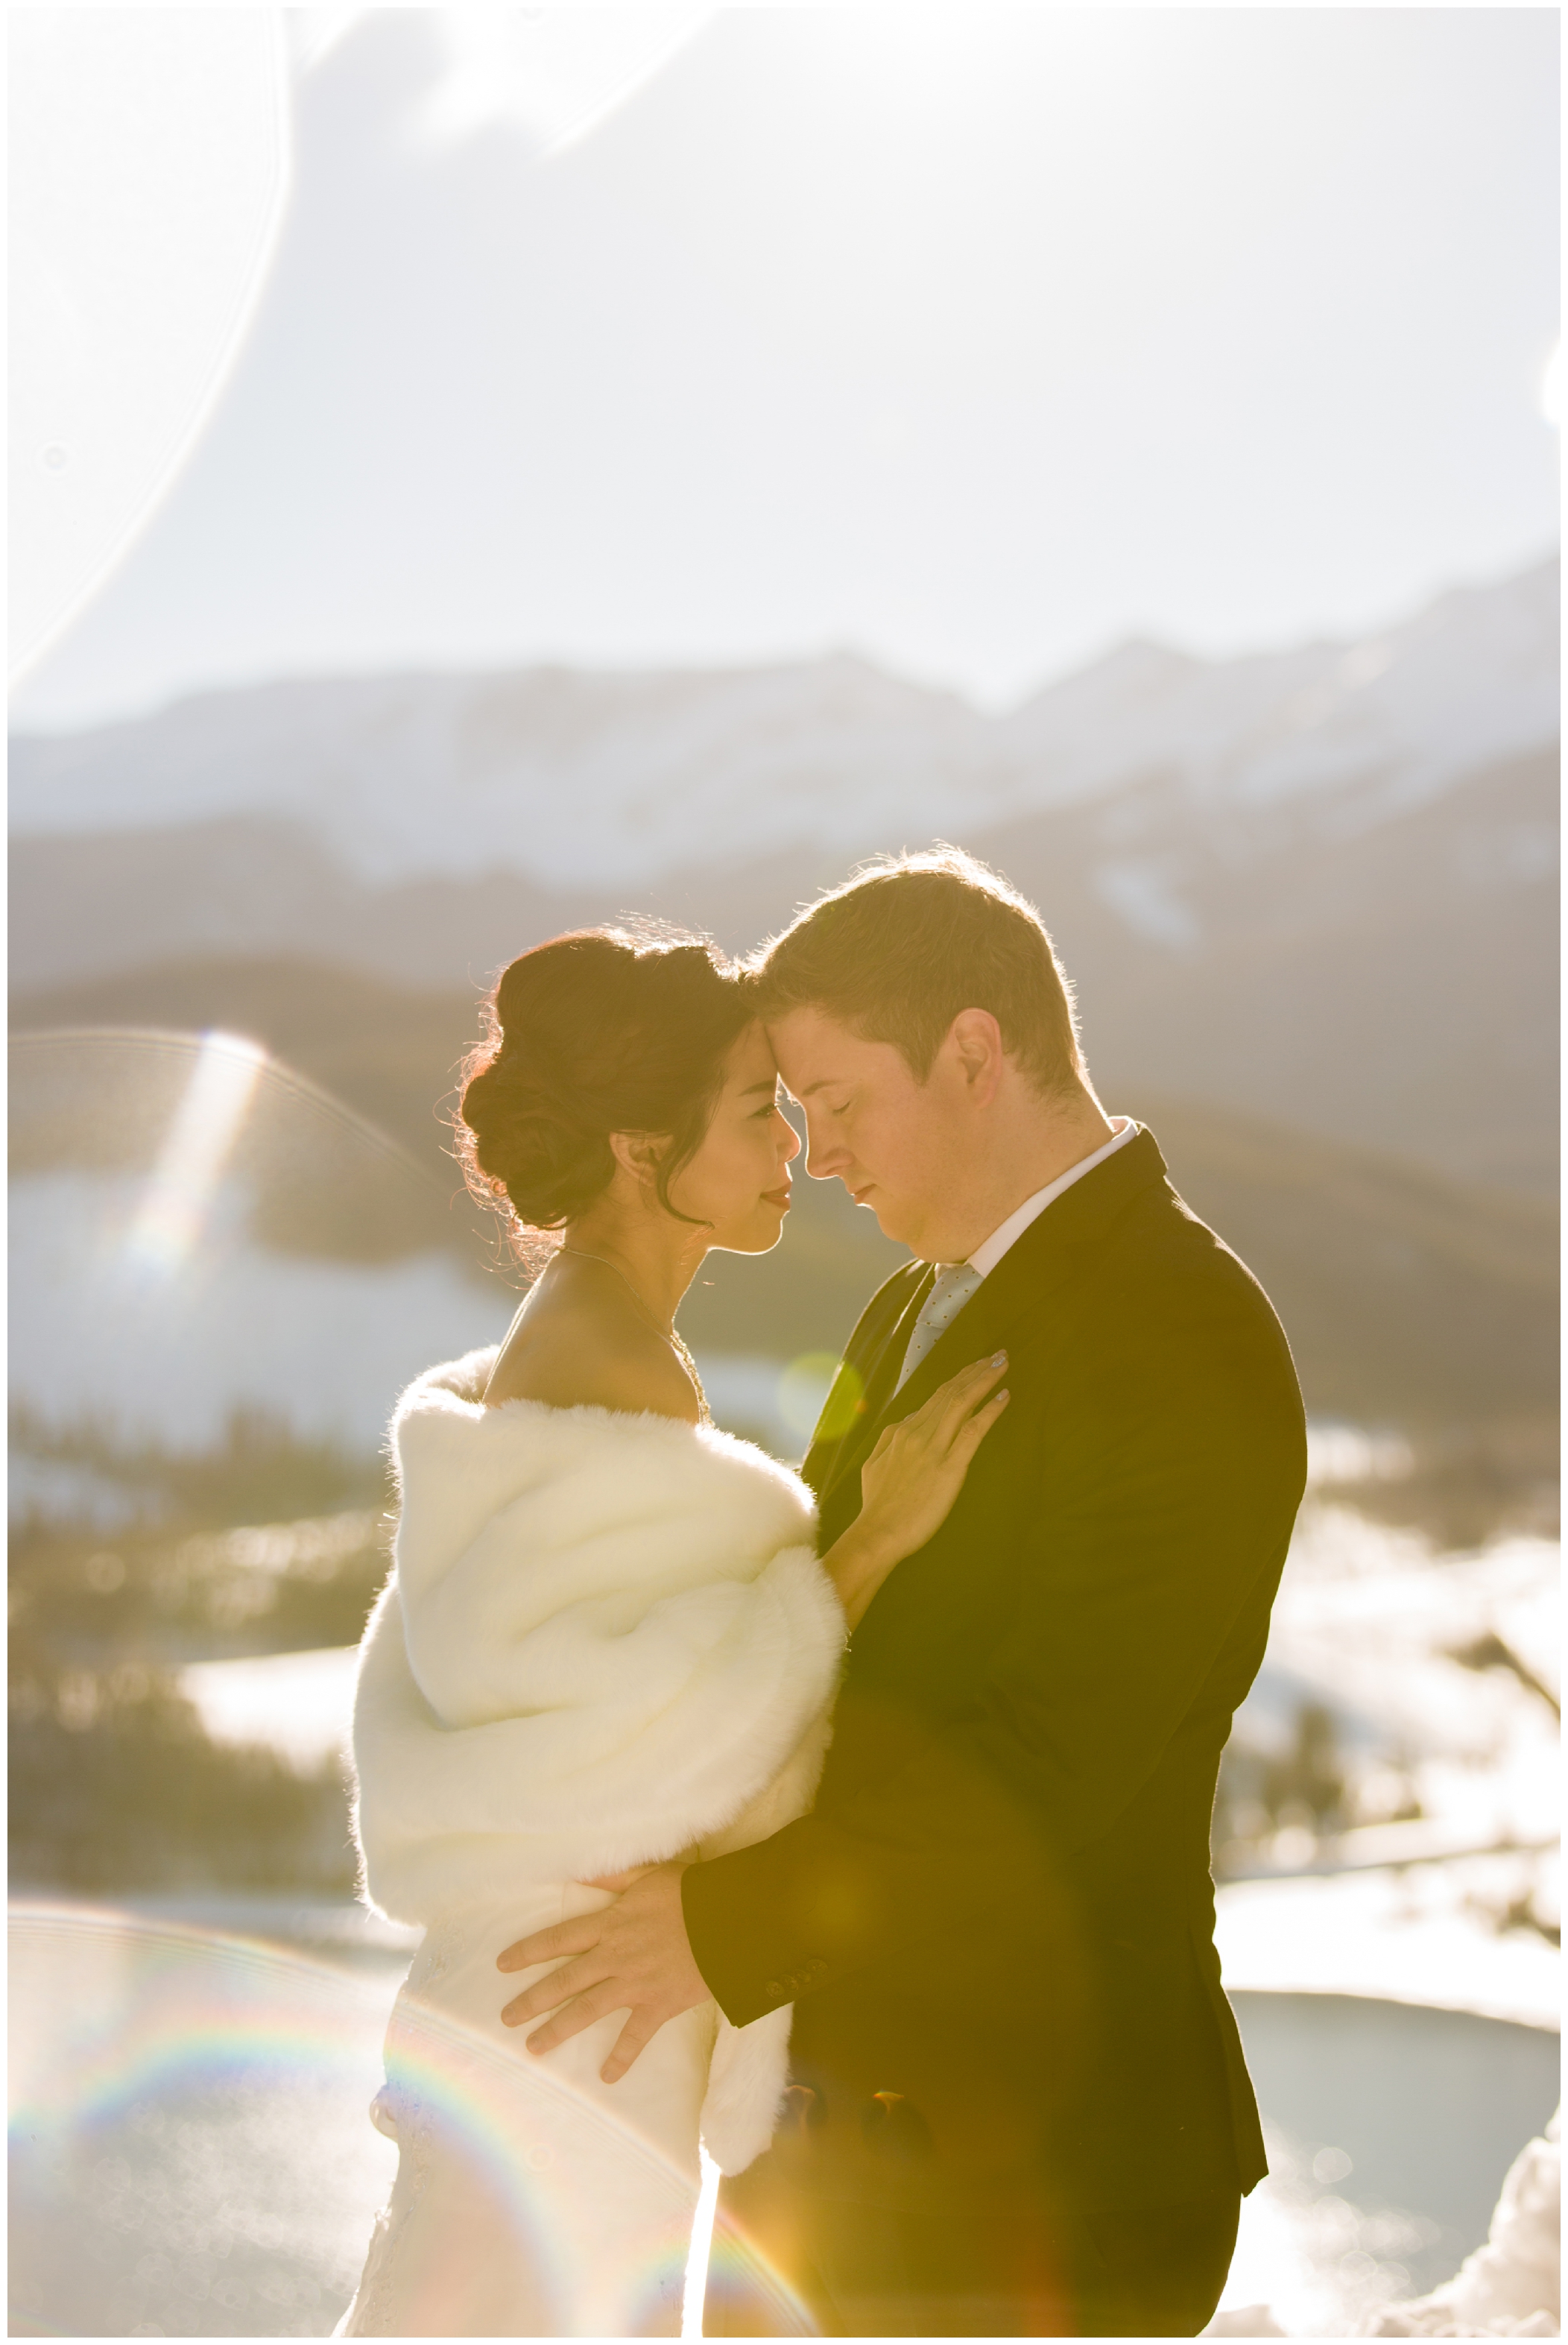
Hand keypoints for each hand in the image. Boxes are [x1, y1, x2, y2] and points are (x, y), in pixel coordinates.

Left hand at [496, 1862, 709, 2081]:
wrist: (728, 1919)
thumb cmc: (690, 1892)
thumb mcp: (646, 1874)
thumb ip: (611, 1874)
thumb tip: (577, 1872)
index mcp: (609, 1924)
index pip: (558, 1939)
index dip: (528, 1951)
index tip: (503, 1965)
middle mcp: (613, 1957)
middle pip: (564, 1981)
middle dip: (532, 2000)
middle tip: (506, 2018)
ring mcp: (634, 1984)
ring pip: (587, 2010)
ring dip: (558, 2030)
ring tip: (533, 2047)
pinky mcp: (658, 2005)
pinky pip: (636, 2037)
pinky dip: (621, 2058)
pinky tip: (606, 2077)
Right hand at [822, 1353, 1009, 1629]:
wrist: (879, 1533)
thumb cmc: (878, 1505)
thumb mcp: (874, 1463)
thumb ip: (890, 1439)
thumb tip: (907, 1421)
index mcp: (901, 1432)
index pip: (935, 1398)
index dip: (958, 1379)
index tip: (975, 1366)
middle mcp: (918, 1433)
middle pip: (951, 1393)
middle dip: (976, 1371)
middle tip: (998, 1354)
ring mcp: (934, 1449)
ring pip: (962, 1404)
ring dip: (984, 1381)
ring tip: (1003, 1364)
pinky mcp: (950, 1467)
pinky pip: (973, 1432)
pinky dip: (989, 1411)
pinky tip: (1003, 1397)